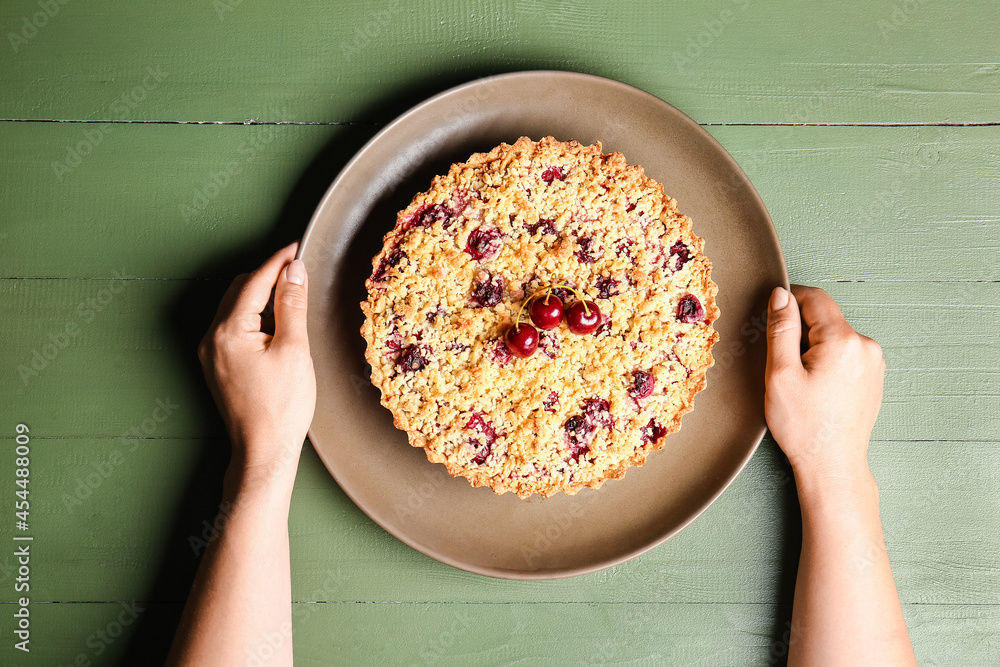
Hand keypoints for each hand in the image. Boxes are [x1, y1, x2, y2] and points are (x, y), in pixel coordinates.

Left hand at [198, 243, 315, 480]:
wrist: (264, 451)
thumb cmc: (281, 407)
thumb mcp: (294, 349)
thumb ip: (292, 304)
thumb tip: (294, 270)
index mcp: (228, 331)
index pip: (254, 282)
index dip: (278, 262)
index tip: (297, 248)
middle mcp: (212, 338)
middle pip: (239, 290)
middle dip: (267, 275)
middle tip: (296, 268)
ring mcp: (211, 353)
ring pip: (234, 308)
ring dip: (259, 294)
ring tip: (289, 290)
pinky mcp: (217, 366)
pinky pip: (233, 327)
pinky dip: (252, 315)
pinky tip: (273, 320)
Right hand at [764, 285, 884, 484]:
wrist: (832, 464)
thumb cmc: (804, 426)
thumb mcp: (780, 373)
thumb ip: (781, 329)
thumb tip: (780, 296)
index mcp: (843, 341)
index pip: (814, 298)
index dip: (788, 301)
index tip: (771, 317)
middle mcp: (866, 346)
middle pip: (825, 318)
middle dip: (800, 331)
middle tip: (783, 364)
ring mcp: (874, 363)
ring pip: (834, 336)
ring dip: (813, 347)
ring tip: (801, 381)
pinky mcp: (873, 377)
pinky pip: (845, 354)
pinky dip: (827, 362)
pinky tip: (816, 389)